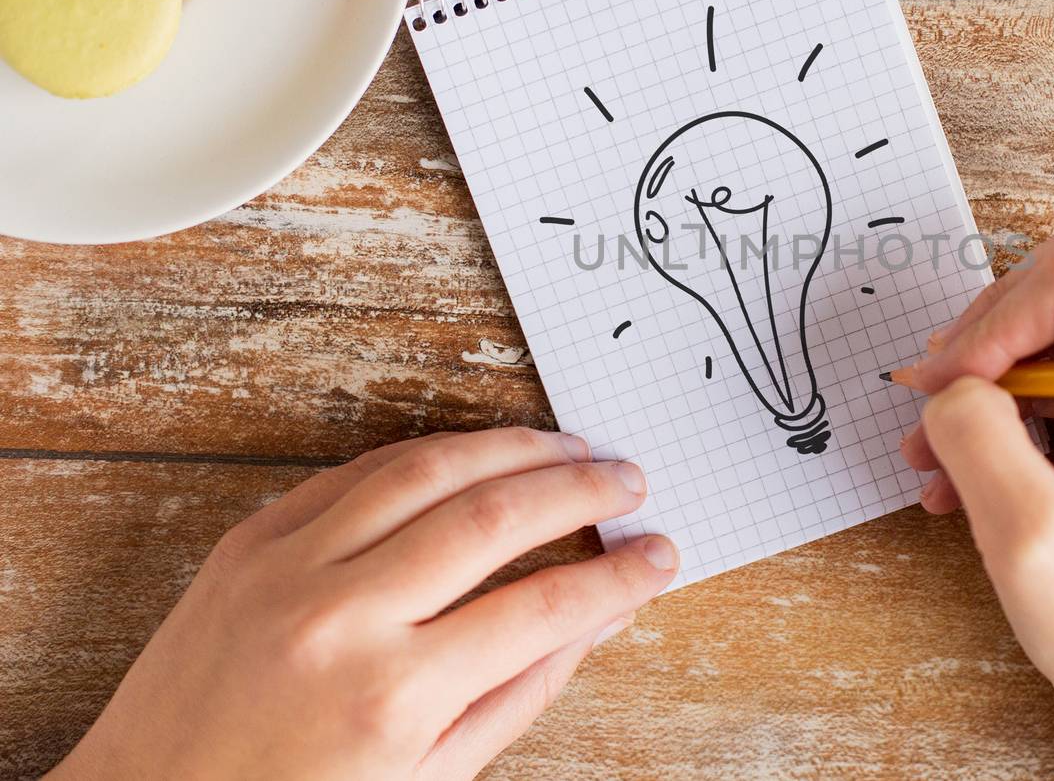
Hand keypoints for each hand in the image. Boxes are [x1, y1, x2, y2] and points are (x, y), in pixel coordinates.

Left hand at [49, 429, 677, 780]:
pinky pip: (359, 470)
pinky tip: (477, 455)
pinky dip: (431, 454)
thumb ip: (522, 691)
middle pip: (496, 516)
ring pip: (430, 467)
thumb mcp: (428, 777)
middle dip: (582, 490)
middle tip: (630, 482)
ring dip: (515, 448)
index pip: (545, 608)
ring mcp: (289, 567)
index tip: (659, 555)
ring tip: (570, 450)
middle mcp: (343, 618)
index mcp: (394, 698)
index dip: (619, 575)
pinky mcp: (251, 538)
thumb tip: (602, 616)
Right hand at [895, 204, 1053, 780]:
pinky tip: (967, 458)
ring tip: (944, 444)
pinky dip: (1009, 390)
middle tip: (948, 394)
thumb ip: (975, 433)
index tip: (937, 398)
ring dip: (996, 360)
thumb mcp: (1027, 535)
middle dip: (1000, 320)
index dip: (991, 330)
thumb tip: (946, 378)